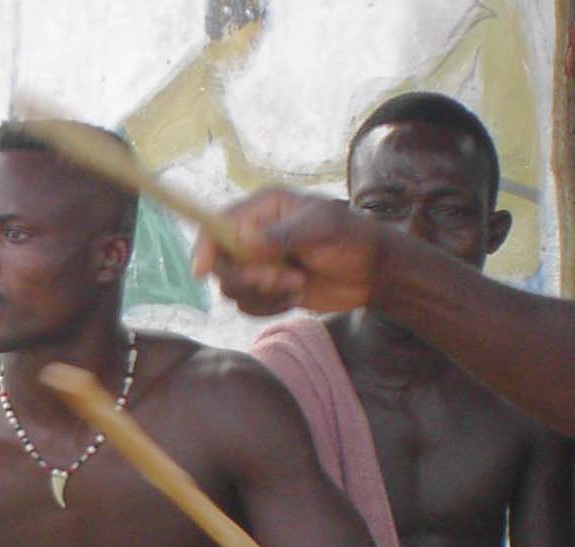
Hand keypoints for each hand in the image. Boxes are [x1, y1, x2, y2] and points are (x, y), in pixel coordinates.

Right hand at [191, 189, 385, 315]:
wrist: (373, 272)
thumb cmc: (351, 238)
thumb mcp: (321, 229)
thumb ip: (281, 236)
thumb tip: (242, 238)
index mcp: (261, 210)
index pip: (216, 227)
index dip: (204, 248)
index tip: (202, 271)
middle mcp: (252, 237)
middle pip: (220, 265)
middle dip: (249, 278)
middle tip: (283, 278)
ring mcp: (257, 265)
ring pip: (232, 290)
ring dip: (265, 294)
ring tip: (298, 284)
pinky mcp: (266, 290)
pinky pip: (248, 307)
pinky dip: (272, 307)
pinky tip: (298, 295)